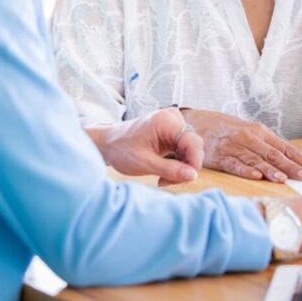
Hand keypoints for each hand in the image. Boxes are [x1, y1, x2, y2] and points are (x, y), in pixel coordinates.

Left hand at [88, 106, 203, 185]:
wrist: (107, 143)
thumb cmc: (121, 150)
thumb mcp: (144, 163)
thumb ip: (170, 170)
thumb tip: (193, 176)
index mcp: (166, 121)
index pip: (193, 142)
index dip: (194, 162)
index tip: (187, 179)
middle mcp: (173, 118)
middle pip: (193, 146)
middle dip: (185, 167)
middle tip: (166, 182)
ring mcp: (173, 124)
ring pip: (190, 150)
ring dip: (181, 168)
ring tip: (162, 179)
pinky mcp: (172, 132)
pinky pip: (184, 150)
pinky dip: (177, 164)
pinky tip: (164, 173)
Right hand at [183, 108, 301, 182]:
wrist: (197, 122)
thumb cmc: (228, 131)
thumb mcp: (251, 134)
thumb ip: (268, 148)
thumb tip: (293, 163)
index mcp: (262, 133)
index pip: (288, 148)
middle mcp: (251, 138)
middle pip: (276, 155)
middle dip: (293, 167)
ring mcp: (236, 147)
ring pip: (257, 160)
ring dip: (271, 170)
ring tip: (284, 179)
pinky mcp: (220, 156)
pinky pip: (234, 164)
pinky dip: (245, 170)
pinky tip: (256, 177)